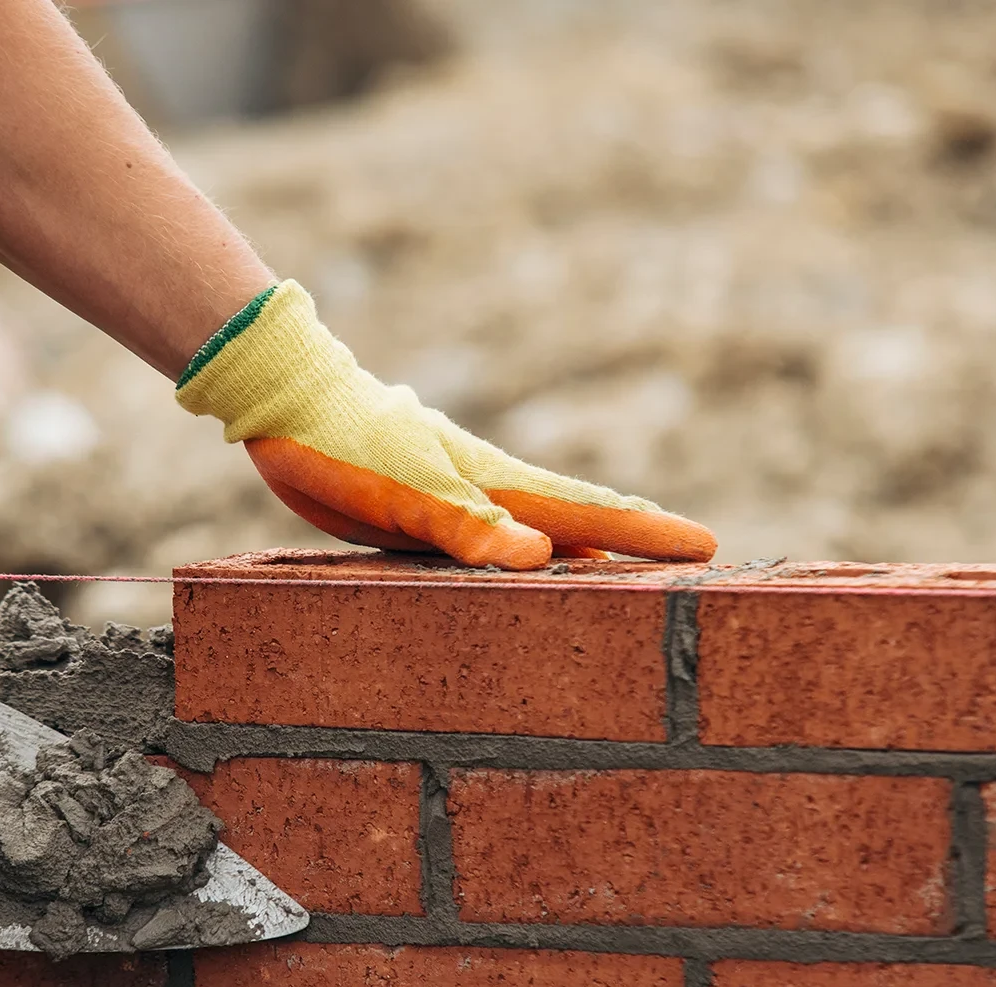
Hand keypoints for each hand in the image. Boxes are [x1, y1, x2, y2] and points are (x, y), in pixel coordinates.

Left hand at [176, 281, 716, 568]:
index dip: (646, 533)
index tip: (706, 546)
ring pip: (537, 528)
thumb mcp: (402, 494)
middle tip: (690, 563)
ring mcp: (460, 498)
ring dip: (585, 550)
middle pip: (577, 519)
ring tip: (628, 574)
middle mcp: (488, 491)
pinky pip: (491, 539)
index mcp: (494, 485)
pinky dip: (526, 552)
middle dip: (634, 541)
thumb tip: (544, 556)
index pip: (588, 512)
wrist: (289, 404)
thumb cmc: (344, 446)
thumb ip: (468, 528)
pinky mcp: (425, 509)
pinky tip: (528, 566)